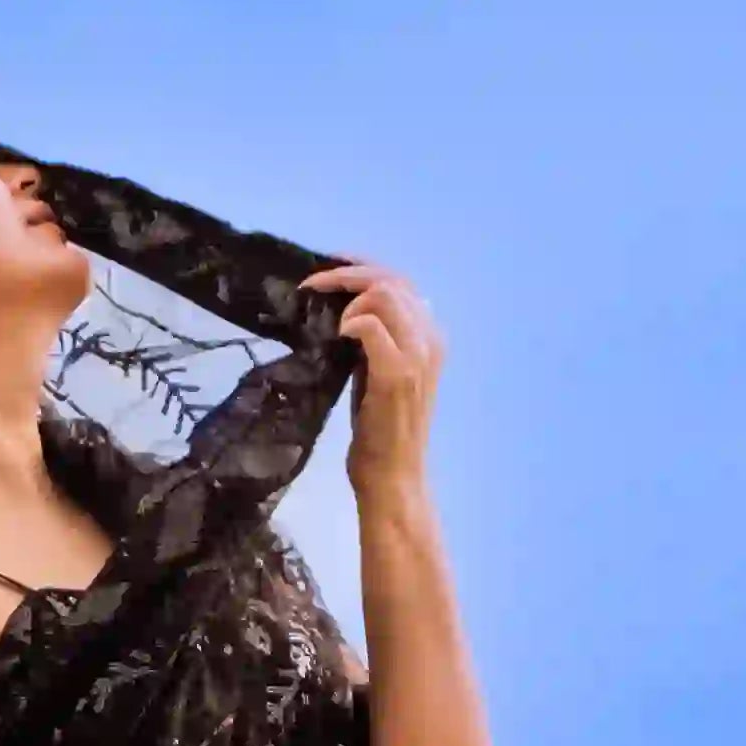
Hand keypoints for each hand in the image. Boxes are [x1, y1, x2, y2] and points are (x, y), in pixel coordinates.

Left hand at [312, 266, 444, 503]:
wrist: (393, 478)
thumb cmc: (381, 432)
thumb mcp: (377, 375)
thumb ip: (373, 342)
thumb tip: (345, 310)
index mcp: (431, 339)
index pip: (401, 282)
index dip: (363, 268)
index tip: (329, 268)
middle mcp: (432, 341)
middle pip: (393, 280)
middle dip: (348, 273)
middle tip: (313, 284)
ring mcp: (418, 357)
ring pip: (385, 294)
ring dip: (348, 296)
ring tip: (324, 315)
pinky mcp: (398, 375)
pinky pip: (370, 326)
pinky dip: (350, 322)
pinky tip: (337, 337)